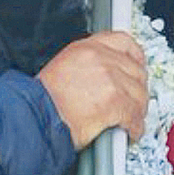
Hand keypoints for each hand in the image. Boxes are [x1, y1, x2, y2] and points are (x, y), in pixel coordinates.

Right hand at [37, 31, 147, 149]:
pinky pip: (134, 115)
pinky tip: (129, 133)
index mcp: (86, 48)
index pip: (123, 42)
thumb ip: (88, 67)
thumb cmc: (41, 101)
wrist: (34, 119)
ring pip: (139, 94)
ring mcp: (110, 78)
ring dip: (137, 111)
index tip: (138, 68)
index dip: (135, 57)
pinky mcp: (115, 101)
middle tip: (134, 102)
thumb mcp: (63, 68)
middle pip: (136, 70)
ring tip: (131, 121)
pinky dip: (134, 127)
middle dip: (138, 89)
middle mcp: (100, 58)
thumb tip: (106, 79)